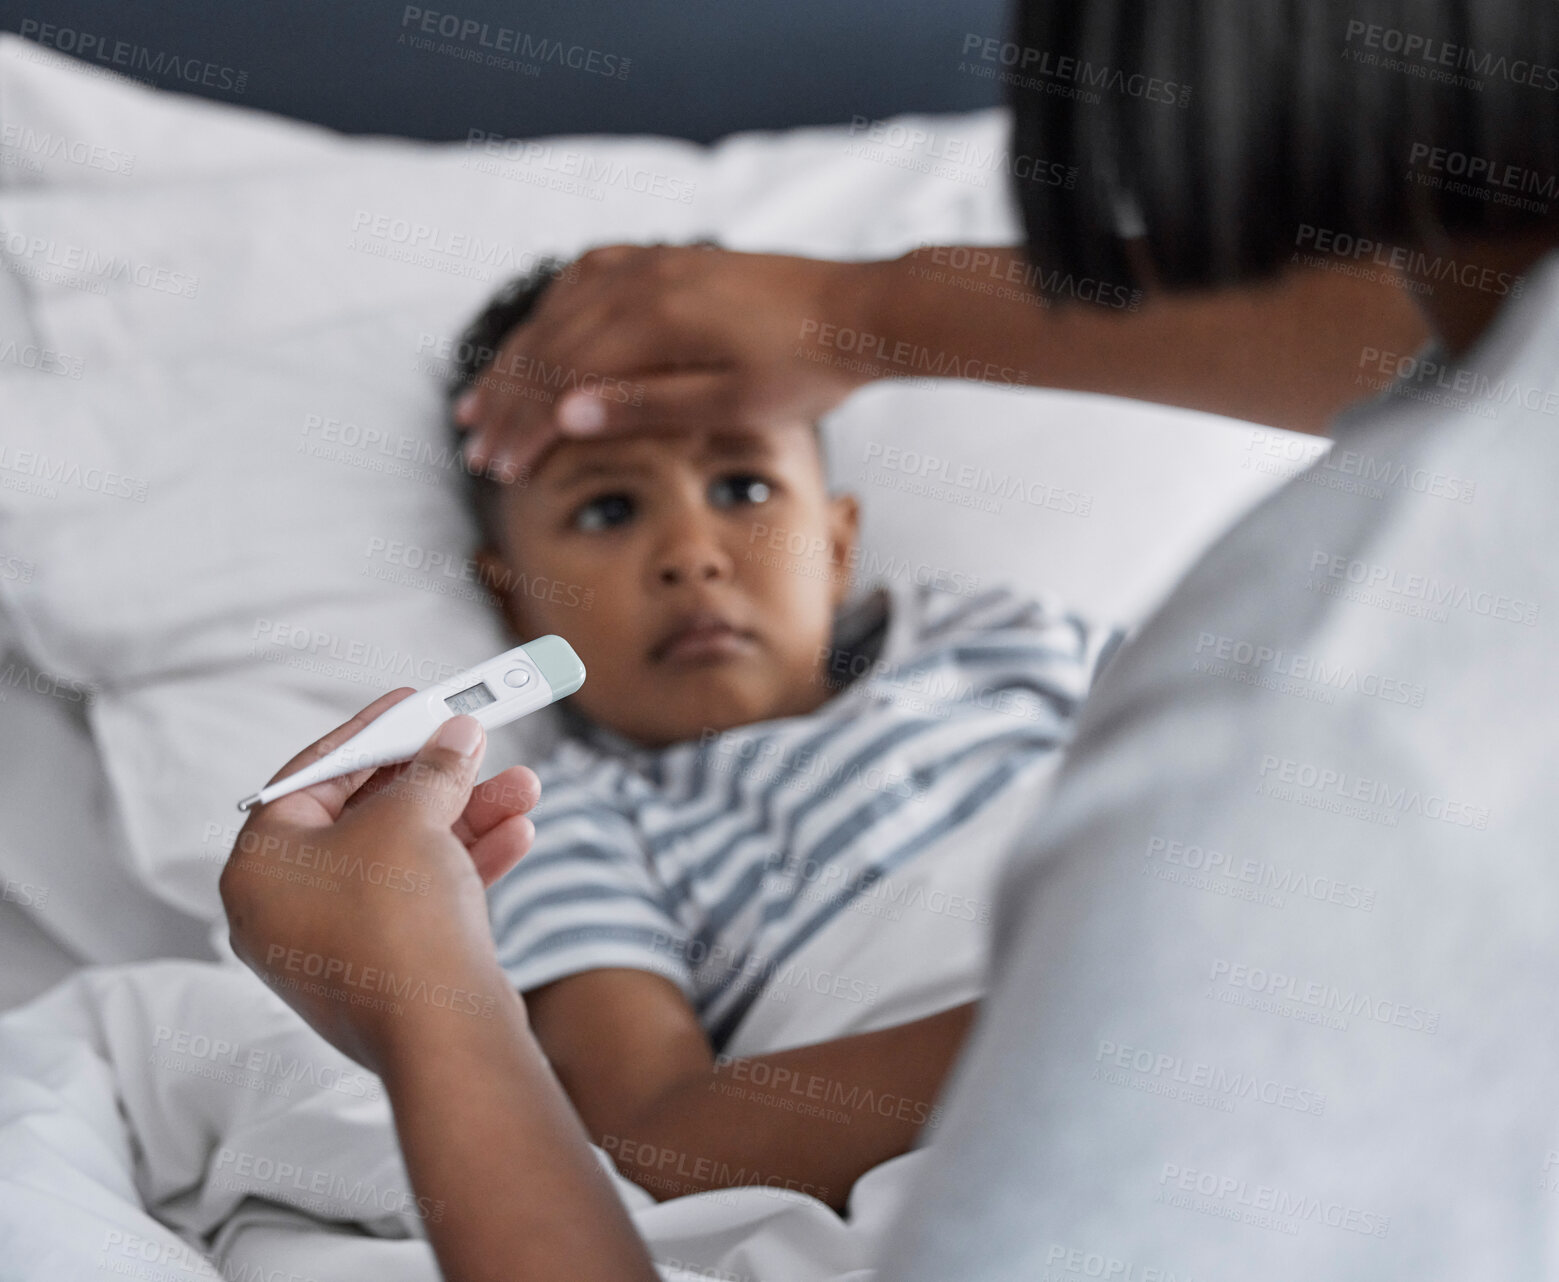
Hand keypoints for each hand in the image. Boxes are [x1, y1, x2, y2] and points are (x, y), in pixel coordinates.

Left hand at [219, 689, 540, 1075]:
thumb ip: (432, 768)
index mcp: (260, 867)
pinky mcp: (385, 972)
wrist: (441, 1036)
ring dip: (468, 817)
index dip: (371, 733)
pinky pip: (423, 900)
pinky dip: (467, 864)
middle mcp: (286, 907)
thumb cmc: (398, 922)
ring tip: (525, 787)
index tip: (414, 702)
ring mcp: (336, 945)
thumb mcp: (411, 819)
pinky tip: (518, 833)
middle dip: (436, 778)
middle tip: (475, 741)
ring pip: (406, 858)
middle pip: (366, 816)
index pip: (312, 777)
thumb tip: (455, 736)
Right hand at [453, 244, 880, 476]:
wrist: (859, 310)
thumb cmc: (806, 367)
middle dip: (505, 400)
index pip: (561, 379)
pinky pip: (589, 274)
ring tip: (481, 399)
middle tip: (473, 446)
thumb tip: (564, 415)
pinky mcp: (669, 259)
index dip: (523, 427)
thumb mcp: (730, 404)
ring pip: (560, 310)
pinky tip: (539, 330)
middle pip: (548, 344)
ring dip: (516, 357)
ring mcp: (654, 263)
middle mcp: (642, 282)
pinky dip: (553, 307)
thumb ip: (644, 407)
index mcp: (654, 322)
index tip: (497, 467)